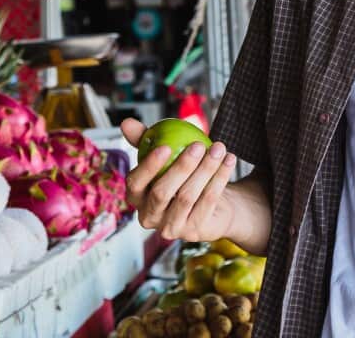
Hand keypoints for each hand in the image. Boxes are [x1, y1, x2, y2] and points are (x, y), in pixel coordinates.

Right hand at [121, 118, 237, 241]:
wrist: (211, 205)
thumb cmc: (180, 176)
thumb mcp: (162, 156)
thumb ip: (145, 140)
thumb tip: (126, 122)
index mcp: (136, 198)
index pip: (135, 183)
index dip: (148, 166)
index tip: (165, 146)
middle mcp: (149, 217)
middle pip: (162, 192)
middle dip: (182, 166)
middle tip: (198, 145)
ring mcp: (171, 228)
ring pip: (187, 197)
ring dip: (205, 169)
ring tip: (218, 149)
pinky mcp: (194, 231)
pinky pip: (207, 201)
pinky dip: (220, 178)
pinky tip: (228, 161)